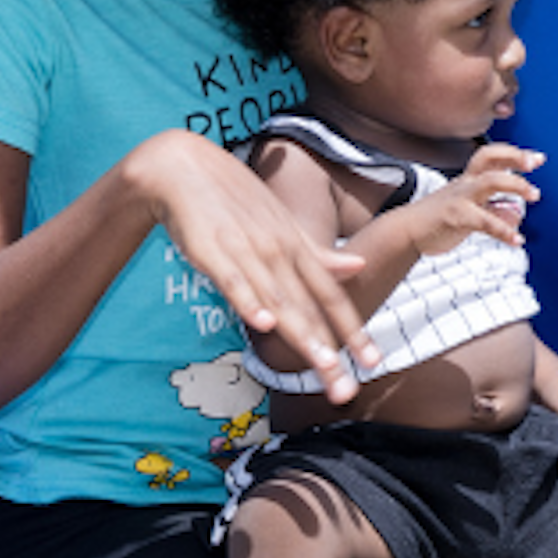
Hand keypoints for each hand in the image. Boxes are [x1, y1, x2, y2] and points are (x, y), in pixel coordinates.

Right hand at [131, 131, 380, 397]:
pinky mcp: (212, 250)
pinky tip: (263, 324)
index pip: (330, 295)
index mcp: (296, 248)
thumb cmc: (235, 200)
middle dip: (330, 350)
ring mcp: (247, 250)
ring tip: (322, 366)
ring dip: (301, 334)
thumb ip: (317, 253)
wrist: (183, 167)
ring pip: (278, 299)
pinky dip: (249, 300)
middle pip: (308, 308)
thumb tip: (358, 266)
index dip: (353, 329)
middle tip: (346, 390)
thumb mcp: (283, 224)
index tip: (373, 362)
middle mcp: (279, 252)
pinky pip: (233, 280)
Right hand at [424, 141, 543, 250]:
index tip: (537, 158)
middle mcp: (465, 183)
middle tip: (535, 164)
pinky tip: (517, 240)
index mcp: (468, 179)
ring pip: (490, 181)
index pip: (491, 156)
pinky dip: (504, 230)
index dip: (514, 153)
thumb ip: (494, 211)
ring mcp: (460, 198)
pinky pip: (484, 221)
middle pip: (489, 158)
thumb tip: (517, 214)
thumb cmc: (439, 219)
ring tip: (535, 195)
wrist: (407, 232)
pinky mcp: (456, 217)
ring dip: (516, 185)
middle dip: (514, 157)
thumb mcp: (470, 212)